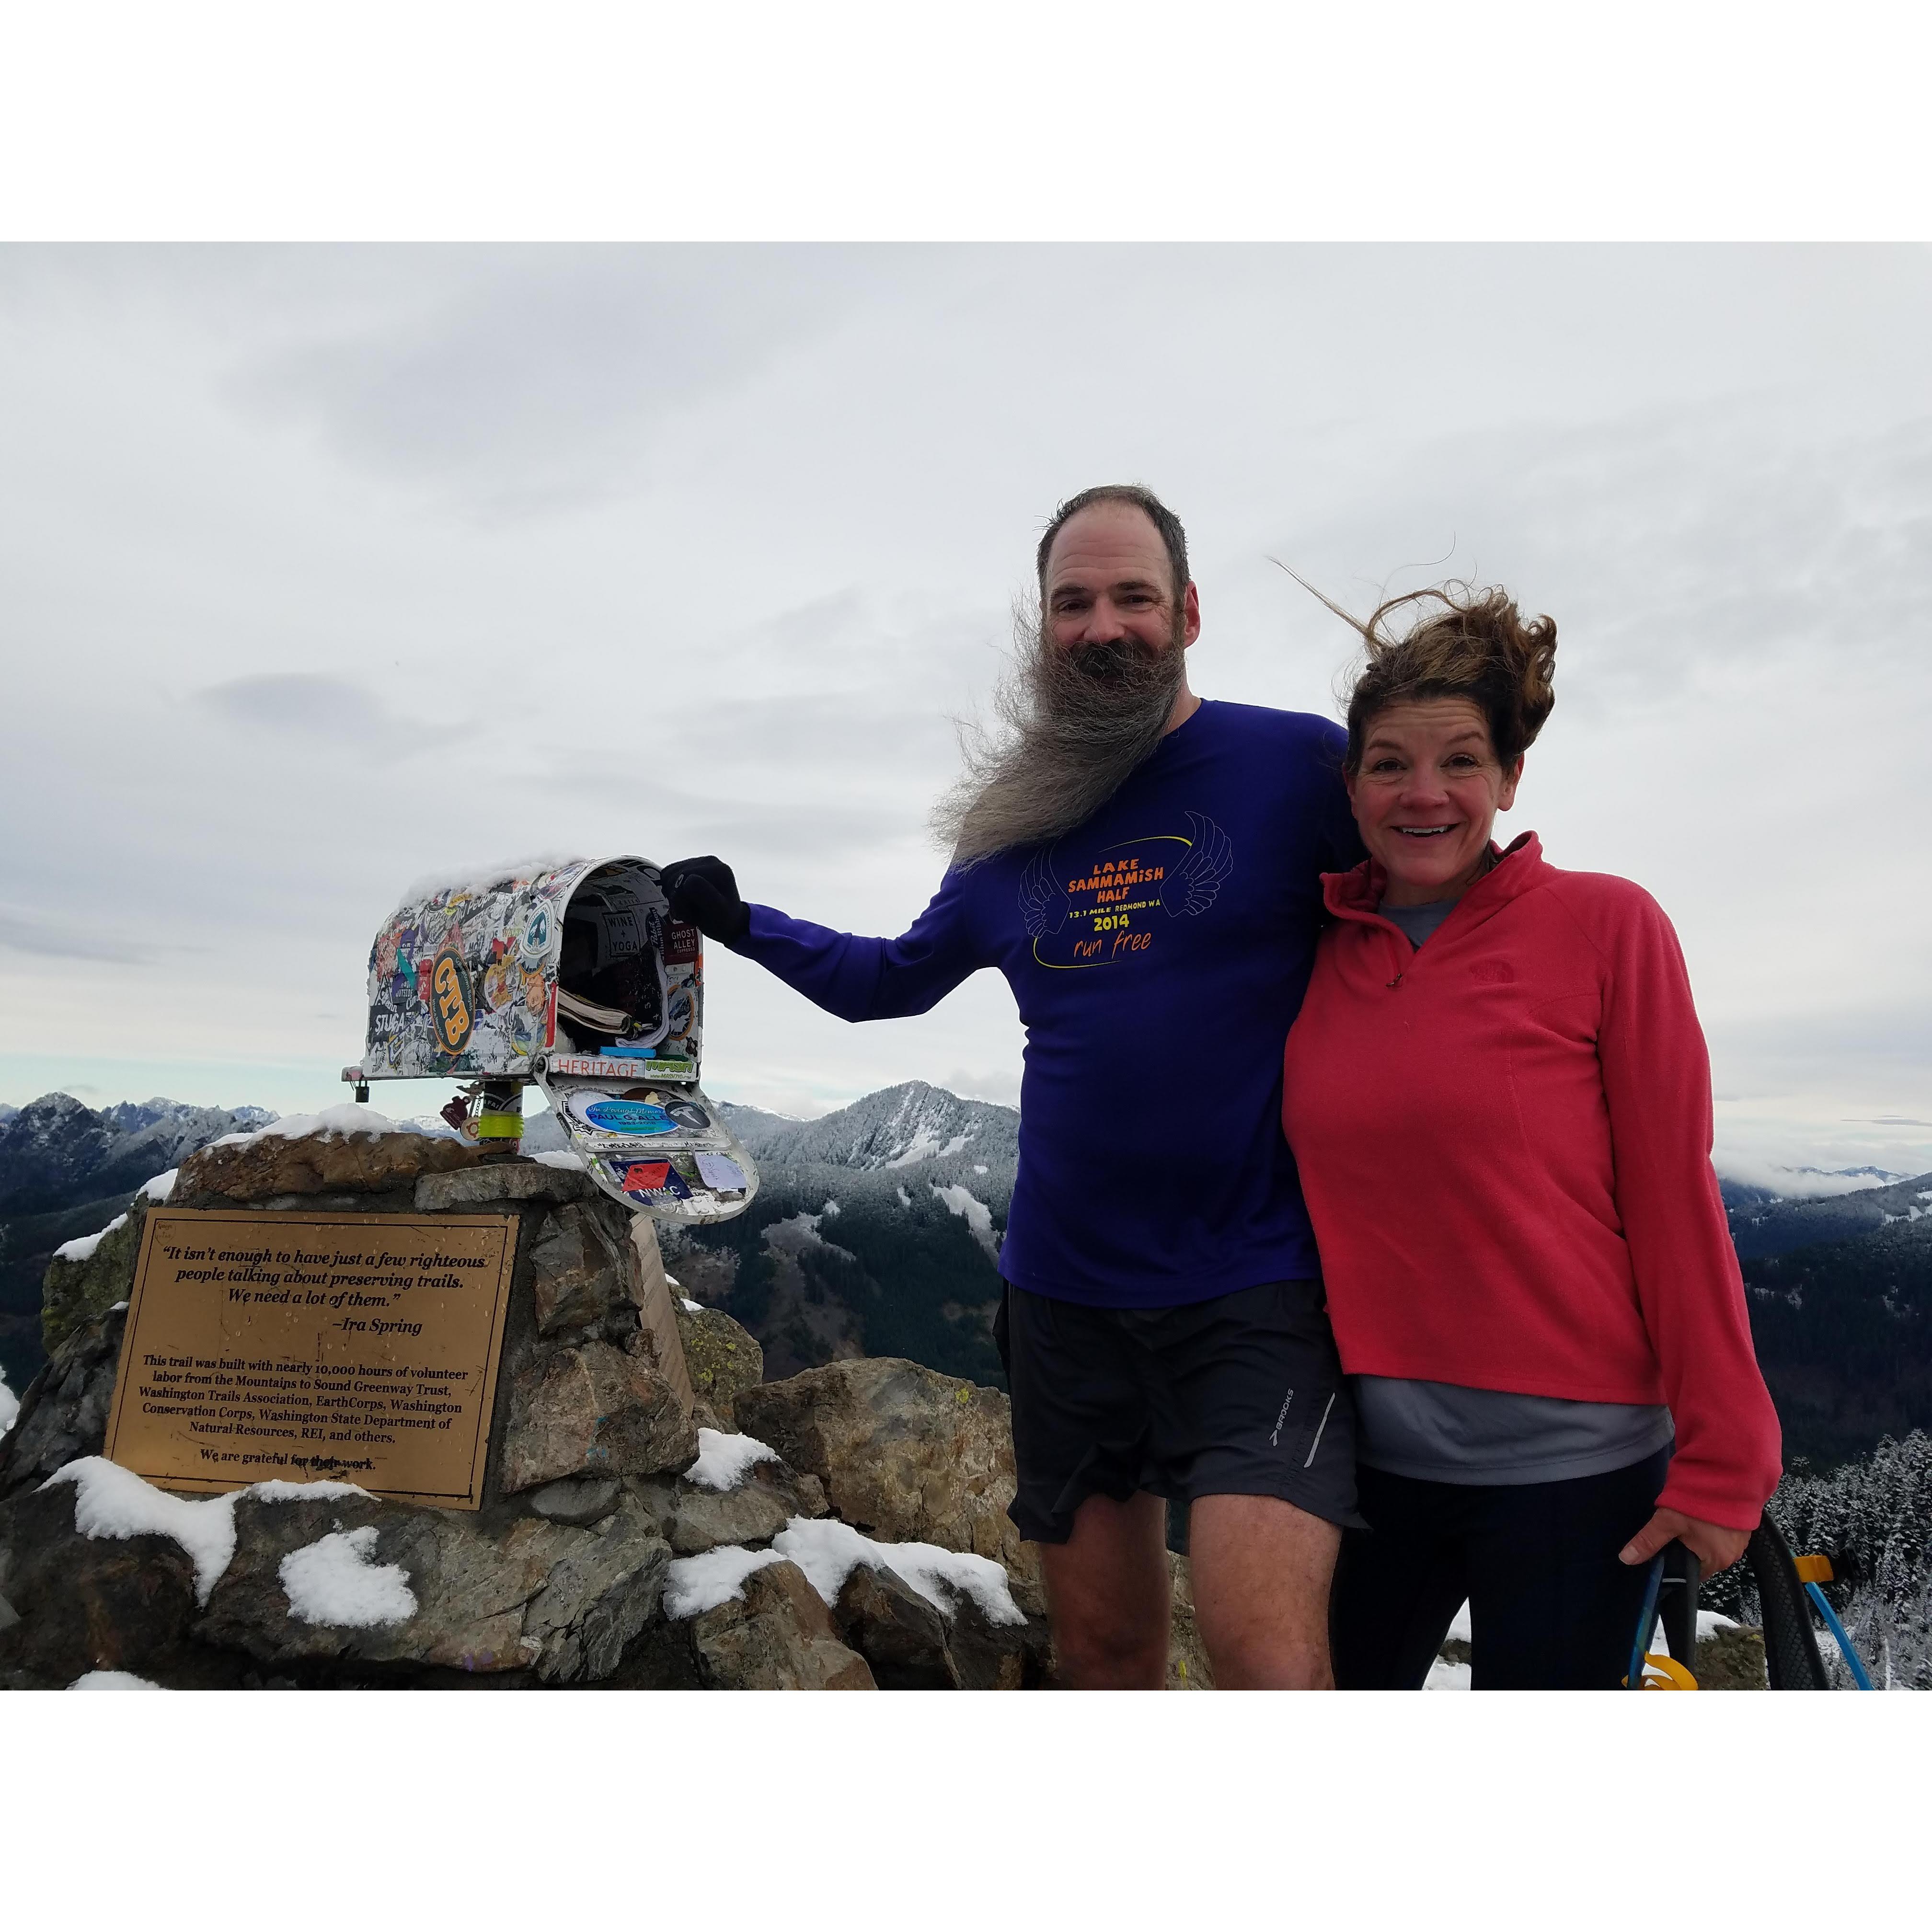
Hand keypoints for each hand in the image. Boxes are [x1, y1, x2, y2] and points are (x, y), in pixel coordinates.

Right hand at [658, 855, 749, 944]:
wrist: (726, 920)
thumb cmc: (723, 919)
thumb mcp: (719, 912)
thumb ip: (705, 895)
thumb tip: (688, 880)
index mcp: (720, 871)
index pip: (686, 881)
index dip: (683, 901)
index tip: (693, 912)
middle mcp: (710, 861)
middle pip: (675, 877)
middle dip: (678, 900)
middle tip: (691, 911)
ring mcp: (698, 861)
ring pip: (668, 875)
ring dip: (673, 895)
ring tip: (689, 904)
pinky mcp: (687, 863)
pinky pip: (667, 873)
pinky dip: (670, 889)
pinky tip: (683, 897)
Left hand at [1619, 1506, 1750, 1574]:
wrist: (1728, 1474)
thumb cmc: (1699, 1501)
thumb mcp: (1668, 1520)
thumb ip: (1648, 1541)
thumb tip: (1627, 1559)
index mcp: (1716, 1561)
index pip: (1691, 1574)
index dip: (1675, 1564)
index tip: (1662, 1553)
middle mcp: (1732, 1556)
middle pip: (1700, 1559)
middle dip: (1685, 1548)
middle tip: (1670, 1532)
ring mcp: (1739, 1541)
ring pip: (1710, 1545)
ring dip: (1698, 1536)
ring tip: (1683, 1521)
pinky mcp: (1741, 1527)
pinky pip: (1721, 1534)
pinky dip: (1709, 1528)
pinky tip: (1699, 1515)